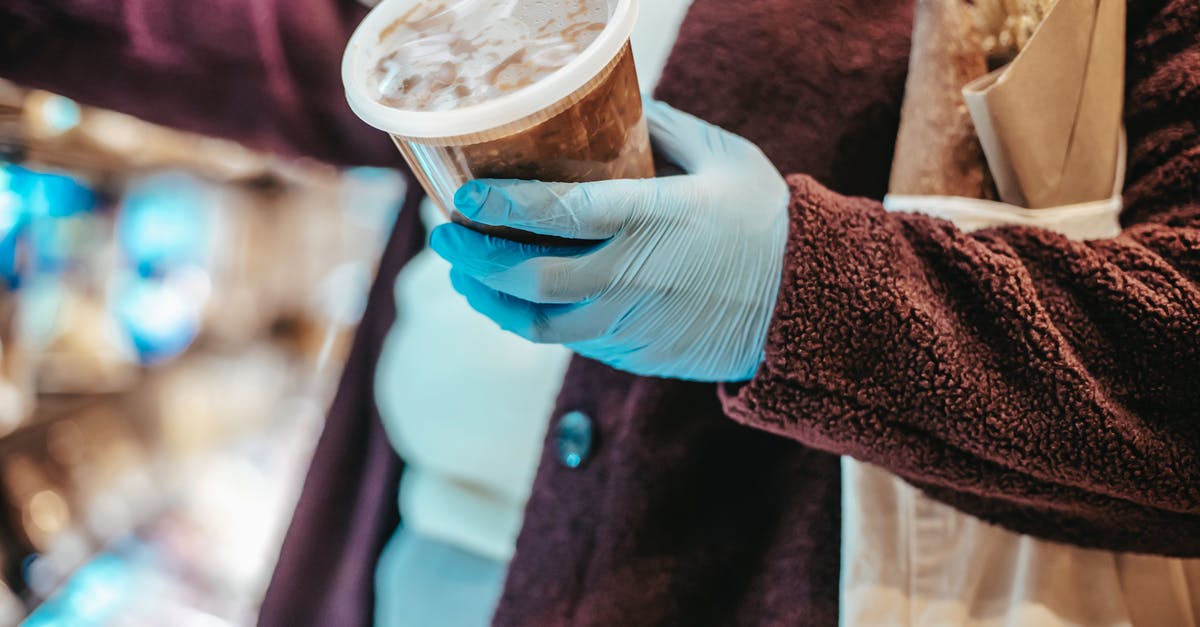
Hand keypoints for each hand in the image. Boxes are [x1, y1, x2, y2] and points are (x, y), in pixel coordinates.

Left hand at [429, 100, 789, 381]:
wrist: (804, 306)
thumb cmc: (766, 223)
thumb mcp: (724, 158)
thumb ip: (664, 130)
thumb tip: (615, 107)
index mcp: (651, 220)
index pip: (556, 214)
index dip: (499, 206)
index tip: (461, 194)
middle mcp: (630, 277)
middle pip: (527, 277)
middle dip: (474, 257)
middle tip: (444, 233)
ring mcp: (628, 323)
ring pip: (535, 322)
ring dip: (488, 299)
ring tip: (463, 275)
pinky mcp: (631, 352)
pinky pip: (565, 340)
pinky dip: (527, 320)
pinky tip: (511, 301)